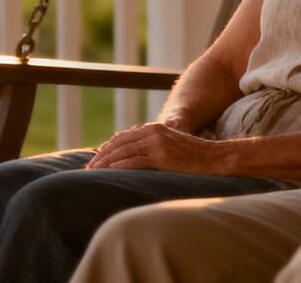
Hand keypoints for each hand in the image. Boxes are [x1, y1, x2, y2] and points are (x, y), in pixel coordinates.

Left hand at [85, 122, 224, 173]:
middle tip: (87, 168)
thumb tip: (137, 155)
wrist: (214, 157)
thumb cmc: (194, 155)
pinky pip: (134, 161)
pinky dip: (119, 167)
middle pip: (120, 143)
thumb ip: (154, 145)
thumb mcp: (171, 144)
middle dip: (101, 156)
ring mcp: (157, 144)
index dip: (108, 148)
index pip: (124, 137)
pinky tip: (108, 173)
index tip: (95, 158)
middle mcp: (154, 132)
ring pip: (123, 152)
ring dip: (105, 163)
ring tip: (92, 172)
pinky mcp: (161, 157)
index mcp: (155, 128)